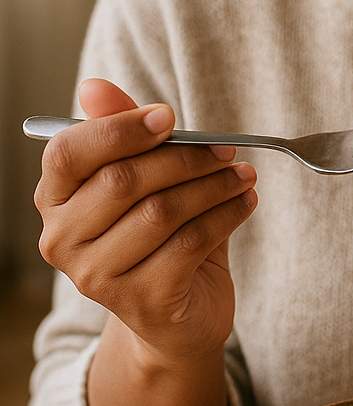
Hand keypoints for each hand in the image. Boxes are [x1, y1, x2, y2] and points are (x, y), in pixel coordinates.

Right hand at [35, 78, 257, 365]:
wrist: (176, 318)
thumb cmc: (158, 236)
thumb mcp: (141, 179)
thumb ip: (121, 132)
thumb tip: (94, 87)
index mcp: (54, 201)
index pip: (68, 153)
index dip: (119, 129)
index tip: (169, 117)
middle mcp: (63, 241)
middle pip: (122, 180)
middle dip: (183, 157)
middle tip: (225, 147)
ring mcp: (97, 277)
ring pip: (161, 211)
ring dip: (212, 185)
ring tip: (243, 174)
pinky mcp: (142, 300)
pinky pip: (190, 243)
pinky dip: (226, 215)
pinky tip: (245, 202)